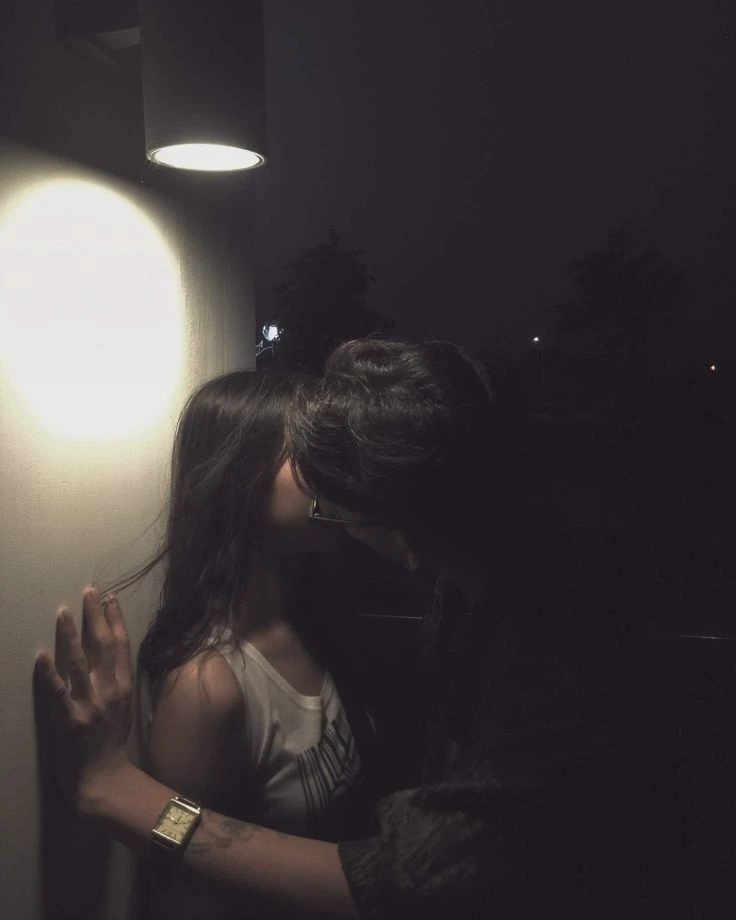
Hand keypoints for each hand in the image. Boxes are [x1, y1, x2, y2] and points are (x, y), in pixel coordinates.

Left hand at [33, 587, 132, 810]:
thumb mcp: (122, 706)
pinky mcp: (69, 721)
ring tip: (63, 612)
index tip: (110, 598)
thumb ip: (116, 679)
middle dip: (96, 617)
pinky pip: (57, 693)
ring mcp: (89, 705)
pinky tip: (41, 656)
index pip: (122, 645)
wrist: (102, 778)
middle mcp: (109, 691)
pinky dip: (49, 674)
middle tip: (89, 592)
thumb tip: (108, 651)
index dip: (116, 620)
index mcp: (124, 687)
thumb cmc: (110, 741)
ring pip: (79, 663)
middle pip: (103, 646)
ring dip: (70, 635)